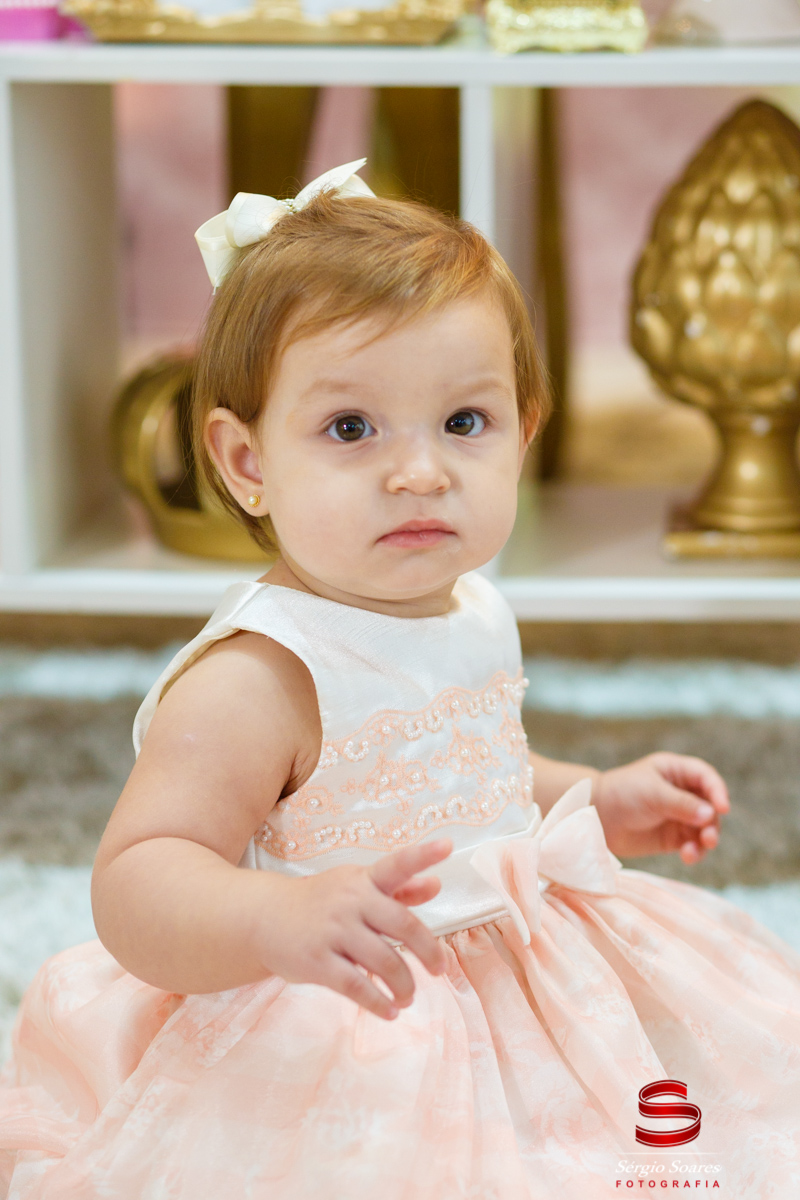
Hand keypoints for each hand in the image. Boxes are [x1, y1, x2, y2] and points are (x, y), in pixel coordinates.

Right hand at [254, 838, 451, 1020]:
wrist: (262, 917)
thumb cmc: (320, 902)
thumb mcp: (356, 887)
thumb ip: (398, 889)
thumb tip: (436, 886)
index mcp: (363, 880)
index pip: (396, 865)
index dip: (422, 855)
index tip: (448, 846)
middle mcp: (350, 901)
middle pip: (403, 925)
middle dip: (429, 951)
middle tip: (440, 971)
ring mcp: (332, 931)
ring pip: (384, 961)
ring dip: (404, 985)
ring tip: (408, 996)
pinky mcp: (316, 961)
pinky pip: (356, 986)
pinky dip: (378, 1002)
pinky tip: (389, 1011)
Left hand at [591, 752, 729, 864]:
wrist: (595, 816)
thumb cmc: (622, 794)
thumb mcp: (652, 794)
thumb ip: (681, 804)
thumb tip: (712, 814)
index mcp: (676, 772)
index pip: (706, 778)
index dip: (718, 791)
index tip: (723, 808)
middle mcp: (682, 793)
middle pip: (710, 806)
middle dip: (712, 822)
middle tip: (708, 837)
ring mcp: (679, 816)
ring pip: (705, 828)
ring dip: (706, 840)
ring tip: (694, 850)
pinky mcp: (673, 838)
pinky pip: (693, 844)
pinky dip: (695, 851)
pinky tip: (688, 856)